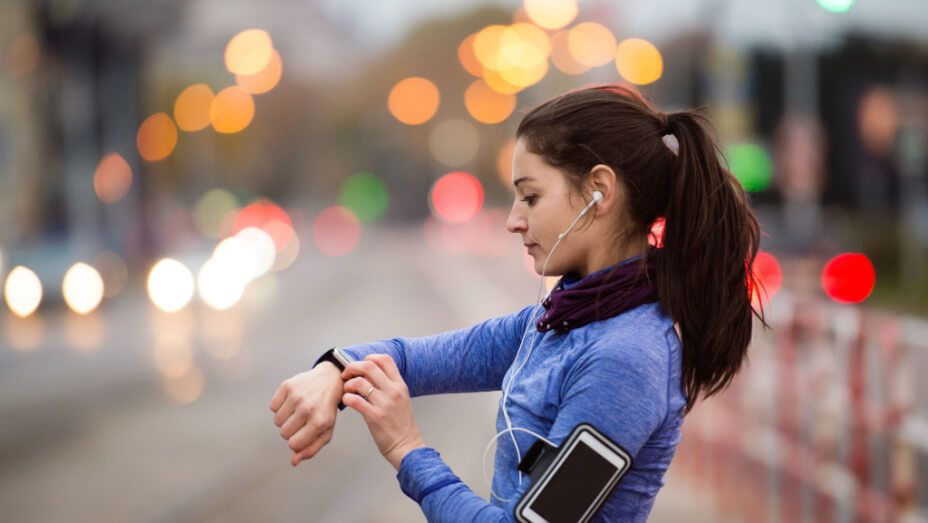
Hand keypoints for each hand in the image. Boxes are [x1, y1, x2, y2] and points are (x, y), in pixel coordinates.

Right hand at [270, 362, 342, 465]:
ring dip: (285, 419)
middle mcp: (308, 408)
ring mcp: (297, 396)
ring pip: (277, 421)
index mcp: (319, 422)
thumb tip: (294, 461)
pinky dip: (279, 406)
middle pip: (284, 433)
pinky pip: (273, 406)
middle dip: (291, 430)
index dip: (296, 442)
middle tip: (302, 420)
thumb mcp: (325, 430)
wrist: (330, 380)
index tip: (303, 433)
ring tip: (297, 411)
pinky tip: (292, 401)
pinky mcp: (288, 386)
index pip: (293, 444)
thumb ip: (311, 449)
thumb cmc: (326, 409)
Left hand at [341, 354, 425, 469]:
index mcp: (400, 385)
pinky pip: (354, 400)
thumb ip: (390, 386)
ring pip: (359, 382)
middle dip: (352, 367)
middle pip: (368, 366)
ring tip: (347, 391)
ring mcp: (384, 403)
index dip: (369, 358)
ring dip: (348, 384)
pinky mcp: (374, 416)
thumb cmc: (402, 425)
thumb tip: (371, 376)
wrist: (407, 446)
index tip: (361, 365)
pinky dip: (346, 398)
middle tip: (346, 375)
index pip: (385, 359)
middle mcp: (393, 391)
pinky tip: (347, 402)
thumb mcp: (402, 400)